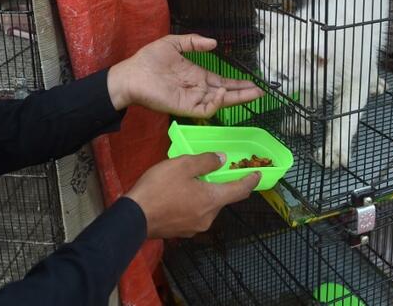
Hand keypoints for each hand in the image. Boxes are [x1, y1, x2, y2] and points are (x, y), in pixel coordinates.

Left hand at [107, 34, 263, 117]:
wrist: (132, 74)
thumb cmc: (149, 59)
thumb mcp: (174, 43)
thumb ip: (193, 42)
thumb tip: (214, 43)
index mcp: (197, 75)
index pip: (222, 81)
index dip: (238, 83)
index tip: (253, 84)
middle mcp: (198, 89)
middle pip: (226, 93)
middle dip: (244, 93)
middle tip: (261, 92)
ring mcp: (192, 99)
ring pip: (219, 102)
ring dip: (235, 98)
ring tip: (250, 92)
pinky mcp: (185, 107)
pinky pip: (205, 109)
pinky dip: (216, 103)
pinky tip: (223, 92)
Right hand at [125, 153, 259, 237]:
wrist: (134, 217)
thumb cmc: (159, 188)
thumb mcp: (183, 165)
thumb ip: (206, 161)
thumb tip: (221, 160)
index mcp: (212, 200)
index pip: (239, 191)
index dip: (251, 181)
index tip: (258, 174)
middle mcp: (208, 217)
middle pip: (221, 198)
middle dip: (219, 185)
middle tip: (210, 171)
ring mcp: (194, 227)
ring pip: (206, 206)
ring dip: (203, 194)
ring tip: (187, 181)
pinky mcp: (181, 232)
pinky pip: (193, 214)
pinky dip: (192, 203)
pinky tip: (177, 195)